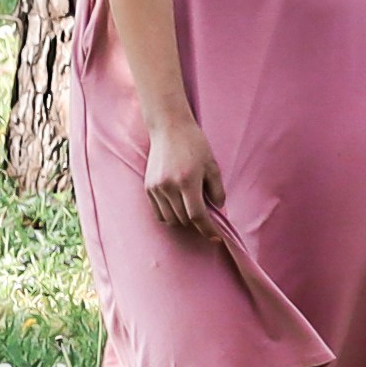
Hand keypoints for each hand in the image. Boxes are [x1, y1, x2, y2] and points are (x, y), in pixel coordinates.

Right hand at [129, 89, 225, 231]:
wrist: (169, 129)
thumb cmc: (195, 145)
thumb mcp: (213, 166)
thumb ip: (217, 190)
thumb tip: (217, 208)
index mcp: (187, 182)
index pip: (197, 216)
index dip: (207, 229)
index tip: (216, 237)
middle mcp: (168, 187)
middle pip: (183, 219)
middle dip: (197, 224)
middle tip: (208, 221)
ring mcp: (155, 188)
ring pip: (169, 218)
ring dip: (183, 221)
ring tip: (193, 212)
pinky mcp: (147, 187)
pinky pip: (158, 212)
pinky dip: (169, 215)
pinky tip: (179, 208)